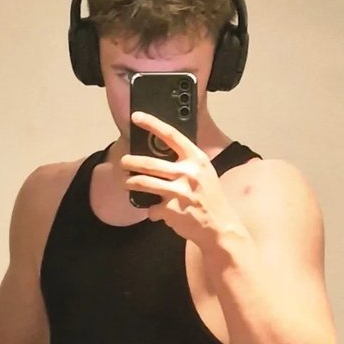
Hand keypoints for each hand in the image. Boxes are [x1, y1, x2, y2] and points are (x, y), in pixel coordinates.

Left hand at [121, 112, 249, 252]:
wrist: (220, 226)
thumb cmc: (210, 198)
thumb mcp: (204, 173)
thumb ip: (186, 163)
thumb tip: (160, 154)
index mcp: (196, 159)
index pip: (171, 135)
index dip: (152, 124)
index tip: (136, 117)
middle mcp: (188, 173)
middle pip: (150, 163)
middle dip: (131, 162)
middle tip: (123, 161)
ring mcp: (179, 192)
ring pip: (143, 183)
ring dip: (130, 182)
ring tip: (126, 182)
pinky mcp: (171, 210)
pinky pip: (152, 208)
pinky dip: (152, 211)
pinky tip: (157, 212)